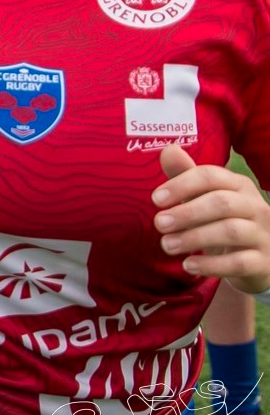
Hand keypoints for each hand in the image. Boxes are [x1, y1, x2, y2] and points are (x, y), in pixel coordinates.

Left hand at [154, 145, 269, 294]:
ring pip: (231, 232)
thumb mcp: (203, 198)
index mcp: (238, 186)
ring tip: (166, 245)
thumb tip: (168, 149)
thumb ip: (185, 176)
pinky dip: (211, 264)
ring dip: (194, 238)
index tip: (155, 199)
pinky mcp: (263, 262)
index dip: (182, 185)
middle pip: (222, 203)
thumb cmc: (220, 221)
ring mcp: (263, 235)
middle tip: (158, 224)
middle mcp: (256, 206)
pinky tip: (188, 265)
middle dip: (186, 212)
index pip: (211, 176)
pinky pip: (239, 262)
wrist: (254, 259)